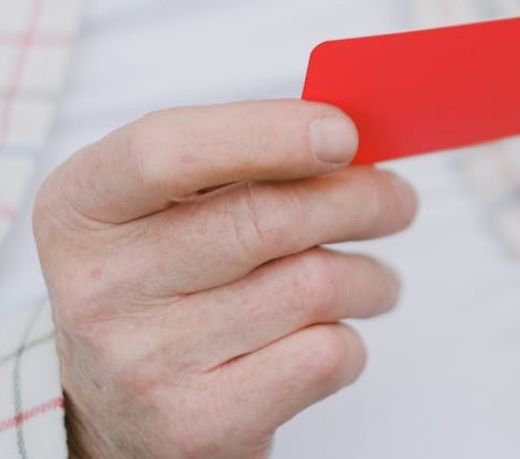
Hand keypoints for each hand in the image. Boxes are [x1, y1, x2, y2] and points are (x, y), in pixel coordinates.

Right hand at [33, 101, 416, 457]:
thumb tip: (347, 137)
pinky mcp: (196, 426)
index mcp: (81, 209)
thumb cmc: (164, 281)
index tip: (342, 134)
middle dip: (359, 200)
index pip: (166, 152)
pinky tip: (331, 334)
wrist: (116, 406)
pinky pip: (323, 356)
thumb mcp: (164, 207)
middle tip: (396, 200)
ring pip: (312, 286)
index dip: (268, 134)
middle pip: (266, 219)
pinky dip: (351, 339)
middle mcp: (99, 287)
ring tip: (372, 280)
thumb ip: (240, 162)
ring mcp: (143, 364)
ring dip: (368, 277)